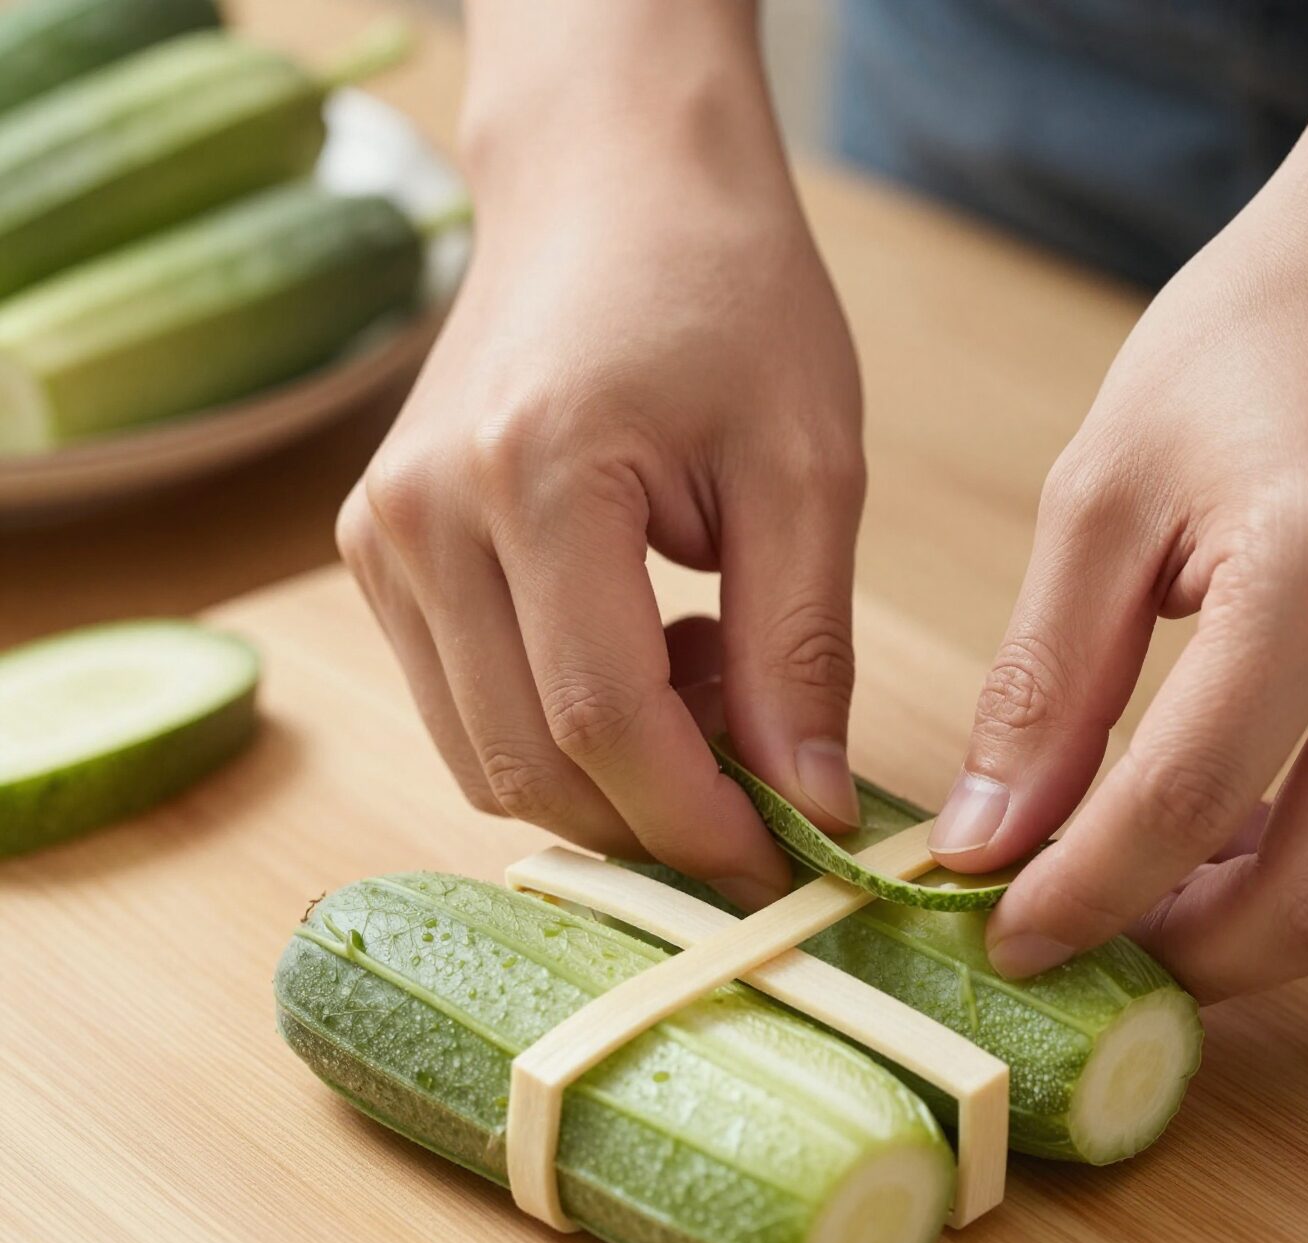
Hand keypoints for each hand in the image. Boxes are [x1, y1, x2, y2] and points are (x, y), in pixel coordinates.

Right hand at [338, 1, 865, 908]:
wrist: (611, 191)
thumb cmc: (726, 297)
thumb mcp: (806, 466)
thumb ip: (801, 650)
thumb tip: (808, 809)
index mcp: (534, 477)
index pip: (601, 724)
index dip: (697, 824)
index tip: (782, 867)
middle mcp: (423, 519)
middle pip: (529, 764)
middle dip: (656, 820)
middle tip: (766, 781)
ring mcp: (382, 539)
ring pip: (487, 757)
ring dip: (609, 778)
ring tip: (712, 684)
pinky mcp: (380, 554)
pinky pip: (466, 708)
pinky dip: (561, 731)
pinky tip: (646, 655)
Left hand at [932, 0, 1307, 999]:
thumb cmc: (1254, 344)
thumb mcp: (1103, 495)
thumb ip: (1045, 681)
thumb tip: (988, 835)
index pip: (1186, 801)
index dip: (1081, 896)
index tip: (1001, 936)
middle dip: (1184, 959)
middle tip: (1080, 945)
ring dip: (1258, 938)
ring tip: (1147, 905)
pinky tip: (1233, 844)